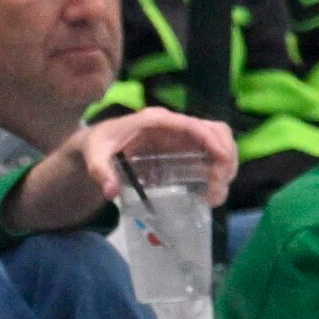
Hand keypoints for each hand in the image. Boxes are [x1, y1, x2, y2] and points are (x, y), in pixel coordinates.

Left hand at [0, 107, 237, 234]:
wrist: (96, 146)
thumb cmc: (97, 146)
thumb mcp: (94, 156)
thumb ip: (100, 172)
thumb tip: (110, 191)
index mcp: (156, 121)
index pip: (192, 125)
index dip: (212, 140)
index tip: (222, 162)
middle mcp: (175, 126)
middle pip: (215, 131)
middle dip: (225, 157)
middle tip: (216, 189)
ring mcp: (182, 138)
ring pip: (218, 143)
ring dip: (225, 168)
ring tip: (213, 197)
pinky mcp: (184, 150)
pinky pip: (210, 156)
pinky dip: (216, 173)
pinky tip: (209, 194)